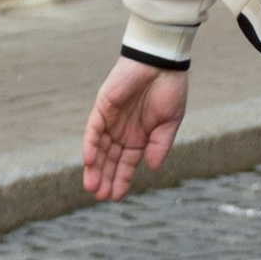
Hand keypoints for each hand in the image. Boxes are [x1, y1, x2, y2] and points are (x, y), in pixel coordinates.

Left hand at [83, 57, 187, 202]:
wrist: (161, 62)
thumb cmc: (170, 89)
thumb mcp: (170, 122)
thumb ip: (160, 145)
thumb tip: (151, 168)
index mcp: (141, 137)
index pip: (127, 163)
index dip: (122, 179)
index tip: (116, 197)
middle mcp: (123, 131)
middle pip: (110, 160)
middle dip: (105, 178)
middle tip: (100, 197)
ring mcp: (111, 120)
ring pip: (99, 149)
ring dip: (95, 167)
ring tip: (92, 187)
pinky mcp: (102, 108)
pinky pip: (93, 130)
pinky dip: (91, 145)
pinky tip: (90, 161)